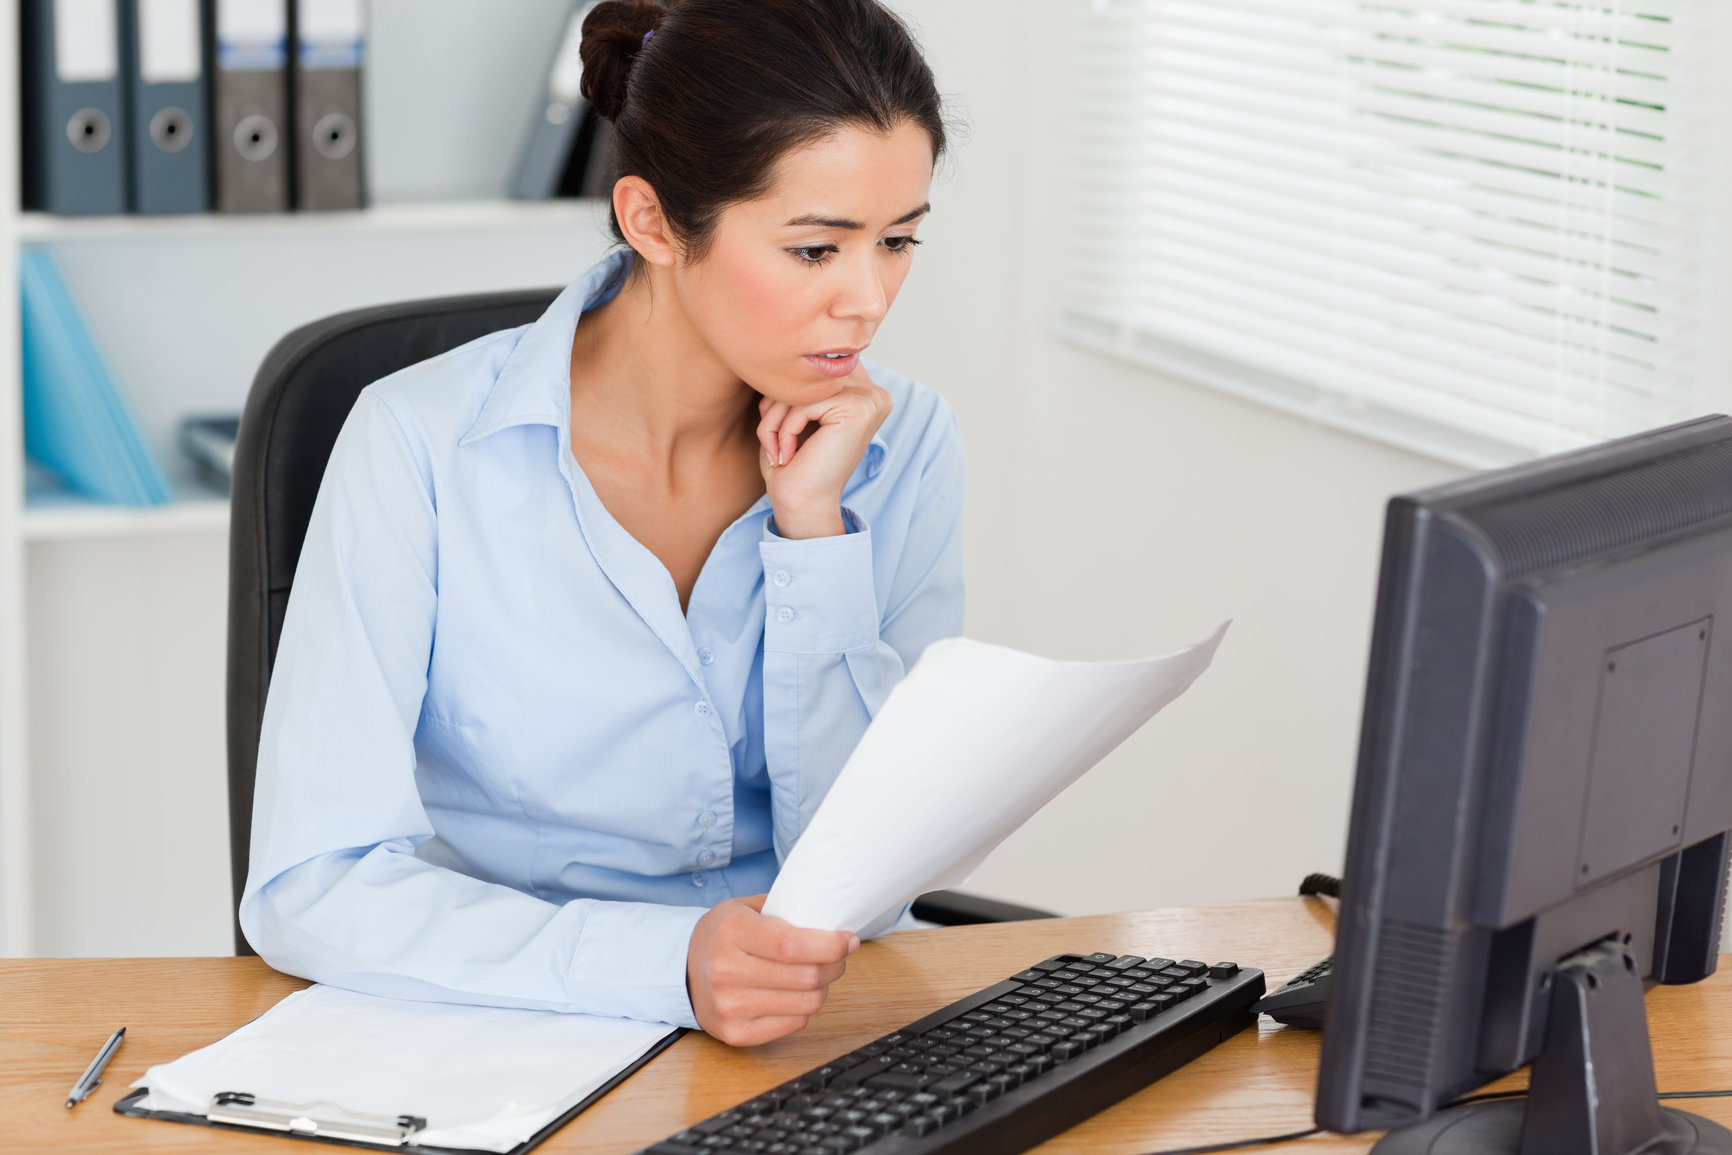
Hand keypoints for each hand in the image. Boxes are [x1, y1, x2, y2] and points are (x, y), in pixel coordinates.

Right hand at [687, 894, 858, 1045]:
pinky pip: (793, 1024)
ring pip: (806, 1004)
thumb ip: (785, 910)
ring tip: (817, 974)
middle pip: (805, 976)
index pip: (792, 945)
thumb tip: (834, 919)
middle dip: (834, 965)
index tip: (848, 941)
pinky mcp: (735, 1033)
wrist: (682, 970)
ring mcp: (729, 1006)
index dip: (829, 945)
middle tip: (837, 956)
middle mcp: (726, 971)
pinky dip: (804, 1009)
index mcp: (731, 932)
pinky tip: (795, 994)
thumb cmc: (723, 935)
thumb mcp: (744, 908)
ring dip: (822, 988)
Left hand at [757, 373, 891, 538]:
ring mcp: (870, 400)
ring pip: (802, 387)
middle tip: (771, 441)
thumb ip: (799, 381)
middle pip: (806, 374)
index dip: (784, 393)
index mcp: (863, 392)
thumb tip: (788, 349)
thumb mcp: (792, 412)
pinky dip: (784, 428)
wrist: (801, 505)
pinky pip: (804, 402)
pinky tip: (787, 454)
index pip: (811, 369)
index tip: (776, 427)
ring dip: (776, 418)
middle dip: (776, 402)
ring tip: (777, 449)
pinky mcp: (859, 409)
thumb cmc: (794, 464)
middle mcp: (873, 393)